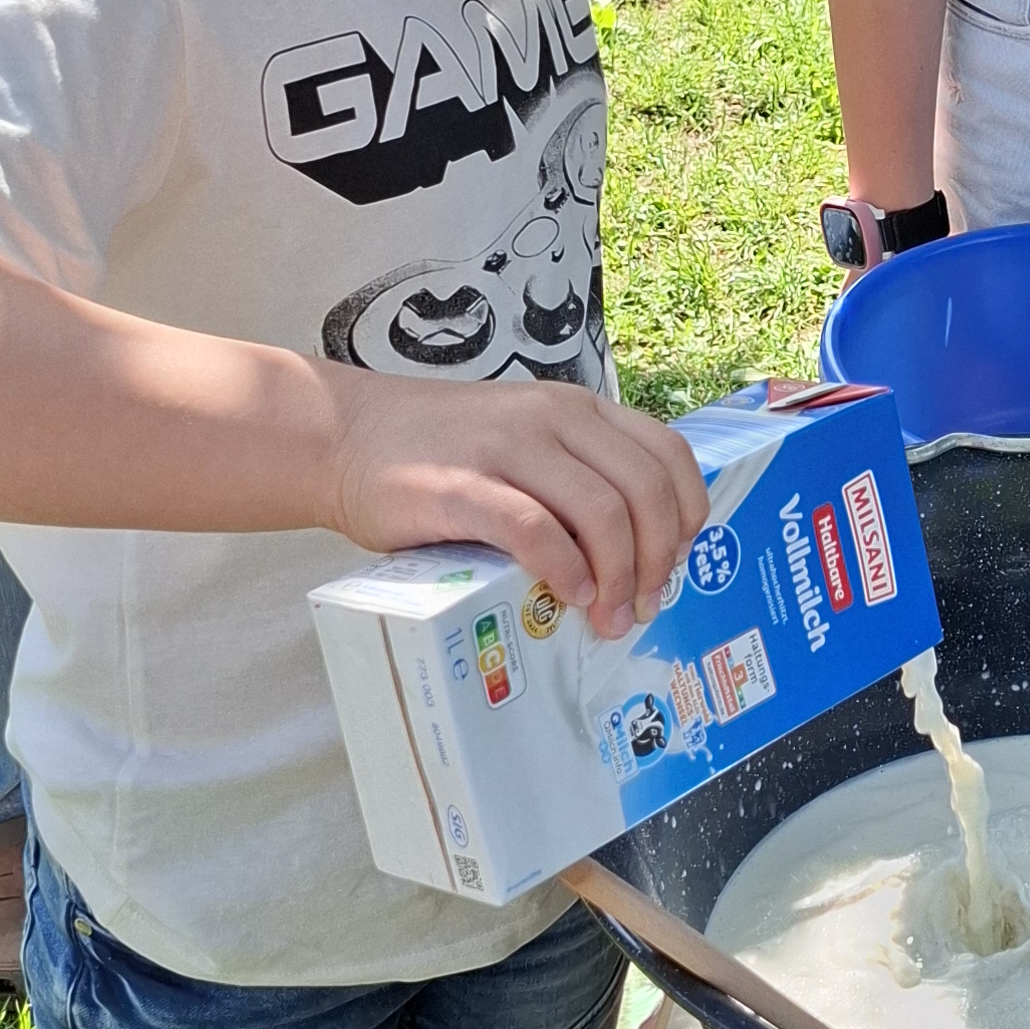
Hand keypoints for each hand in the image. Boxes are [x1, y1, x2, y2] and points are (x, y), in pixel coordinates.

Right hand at [320, 374, 706, 635]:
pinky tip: (569, 597)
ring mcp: (505, 448)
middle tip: (646, 605)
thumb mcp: (522, 445)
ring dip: (620, 577)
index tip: (676, 561)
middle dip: (659, 559)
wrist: (342, 436)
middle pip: (646, 490)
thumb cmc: (437, 454)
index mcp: (575, 410)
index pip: (667, 453)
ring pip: (602, 511)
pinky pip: (535, 530)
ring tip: (610, 618)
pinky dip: (565, 571)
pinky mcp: (458, 487)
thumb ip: (572, 479)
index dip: (687, 514)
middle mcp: (551, 418)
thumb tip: (633, 560)